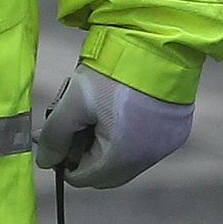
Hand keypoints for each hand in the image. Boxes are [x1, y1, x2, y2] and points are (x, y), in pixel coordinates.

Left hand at [34, 63, 192, 188]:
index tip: (53, 139)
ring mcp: (165, 145)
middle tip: (72, 127)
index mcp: (122, 156)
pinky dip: (128, 136)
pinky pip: (146, 145)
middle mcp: (148, 157)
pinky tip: (117, 110)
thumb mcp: (73, 102)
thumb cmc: (112, 74)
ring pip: (127, 160)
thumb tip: (46, 161)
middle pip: (107, 174)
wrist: (155, 45)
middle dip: (85, 156)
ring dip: (107, 146)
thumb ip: (55, 135)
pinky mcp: (176, 130)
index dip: (63, 163)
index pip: (84, 178)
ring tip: (94, 114)